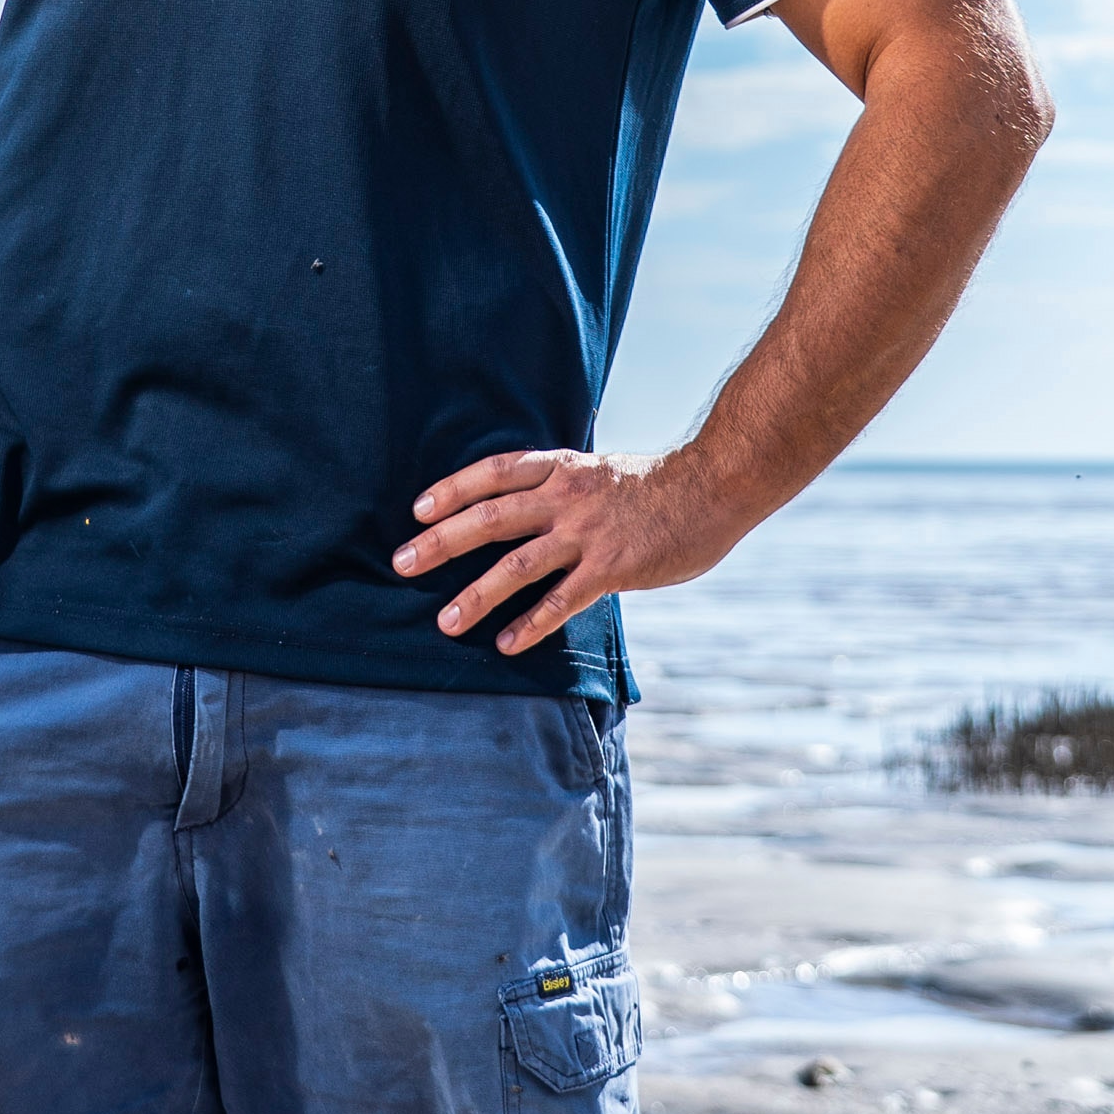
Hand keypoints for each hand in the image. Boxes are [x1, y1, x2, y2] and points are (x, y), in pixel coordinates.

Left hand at [392, 449, 745, 654]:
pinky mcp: (611, 568)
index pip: (494, 474)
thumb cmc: (653, 485)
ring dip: (477, 594)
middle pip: (491, 518)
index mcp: (560, 468)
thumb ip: (558, 487)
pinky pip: (561, 600)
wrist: (712, 487)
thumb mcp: (597, 470)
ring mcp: (587, 533)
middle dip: (441, 541)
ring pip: (518, 565)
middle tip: (402, 563)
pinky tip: (508, 644)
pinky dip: (531, 623)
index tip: (417, 509)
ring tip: (446, 621)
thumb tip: (519, 506)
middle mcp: (566, 497)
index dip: (453, 489)